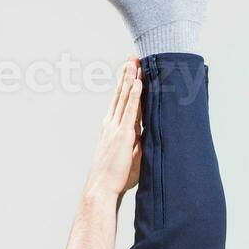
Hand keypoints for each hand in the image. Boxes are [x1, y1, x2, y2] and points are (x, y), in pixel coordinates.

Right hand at [87, 57, 142, 197]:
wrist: (102, 188)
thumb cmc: (115, 178)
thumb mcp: (129, 158)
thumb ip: (137, 144)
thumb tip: (146, 135)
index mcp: (112, 130)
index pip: (120, 104)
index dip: (125, 88)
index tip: (129, 73)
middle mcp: (111, 125)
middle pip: (120, 95)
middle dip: (126, 76)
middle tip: (131, 60)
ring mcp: (116, 128)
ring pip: (124, 98)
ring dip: (130, 79)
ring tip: (133, 62)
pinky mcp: (124, 134)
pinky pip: (131, 109)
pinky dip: (134, 94)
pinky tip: (138, 81)